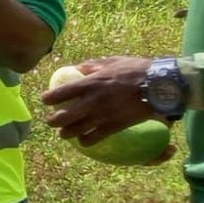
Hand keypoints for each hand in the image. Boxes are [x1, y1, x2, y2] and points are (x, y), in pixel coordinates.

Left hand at [40, 56, 157, 143]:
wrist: (158, 85)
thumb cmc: (136, 69)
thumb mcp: (112, 61)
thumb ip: (93, 65)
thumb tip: (79, 68)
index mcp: (89, 82)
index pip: (60, 93)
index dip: (48, 99)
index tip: (45, 101)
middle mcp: (91, 101)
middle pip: (62, 116)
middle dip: (53, 121)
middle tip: (53, 121)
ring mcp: (101, 115)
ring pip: (74, 131)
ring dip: (66, 133)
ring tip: (64, 134)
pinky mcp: (113, 126)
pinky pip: (93, 138)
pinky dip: (85, 141)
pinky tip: (83, 141)